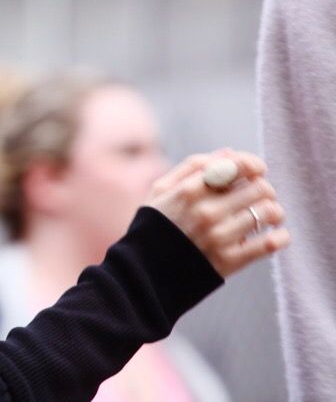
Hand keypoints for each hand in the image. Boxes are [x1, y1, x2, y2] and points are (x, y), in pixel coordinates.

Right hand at [144, 148, 290, 277]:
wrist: (144, 271)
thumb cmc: (154, 225)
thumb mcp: (160, 190)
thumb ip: (192, 167)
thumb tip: (228, 152)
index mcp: (188, 190)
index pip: (235, 165)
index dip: (253, 164)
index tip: (257, 170)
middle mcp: (206, 211)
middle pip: (258, 188)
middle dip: (265, 189)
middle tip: (260, 196)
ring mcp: (219, 236)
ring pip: (268, 213)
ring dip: (274, 212)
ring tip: (268, 215)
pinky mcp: (229, 260)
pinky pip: (269, 244)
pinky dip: (280, 237)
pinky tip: (275, 235)